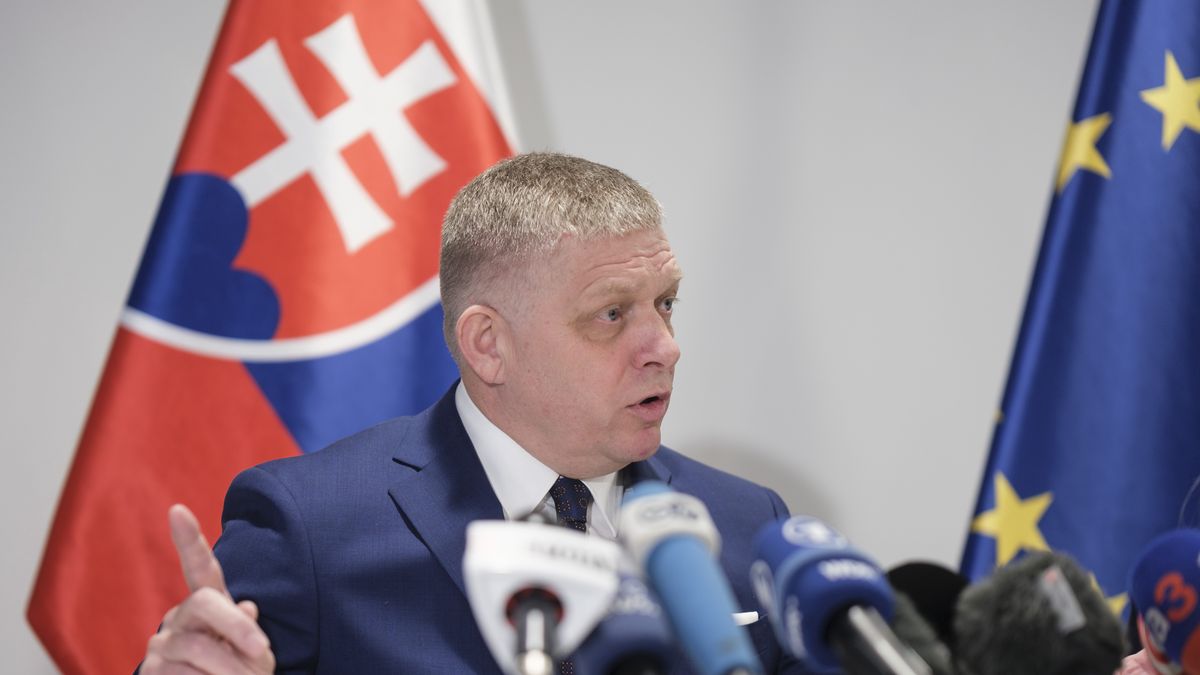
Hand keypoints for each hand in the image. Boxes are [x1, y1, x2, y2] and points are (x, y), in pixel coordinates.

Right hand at [142, 504, 275, 673]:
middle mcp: (182, 616)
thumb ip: (249, 630)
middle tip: (261, 650)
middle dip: (235, 626)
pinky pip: (182, 674)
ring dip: (230, 670)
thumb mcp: (254, 654)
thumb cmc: (242, 673)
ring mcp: (163, 643)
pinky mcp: (150, 670)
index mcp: (210, 604)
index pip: (200, 568)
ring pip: (199, 648)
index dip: (188, 539)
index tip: (177, 509)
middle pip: (204, 604)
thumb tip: (247, 606)